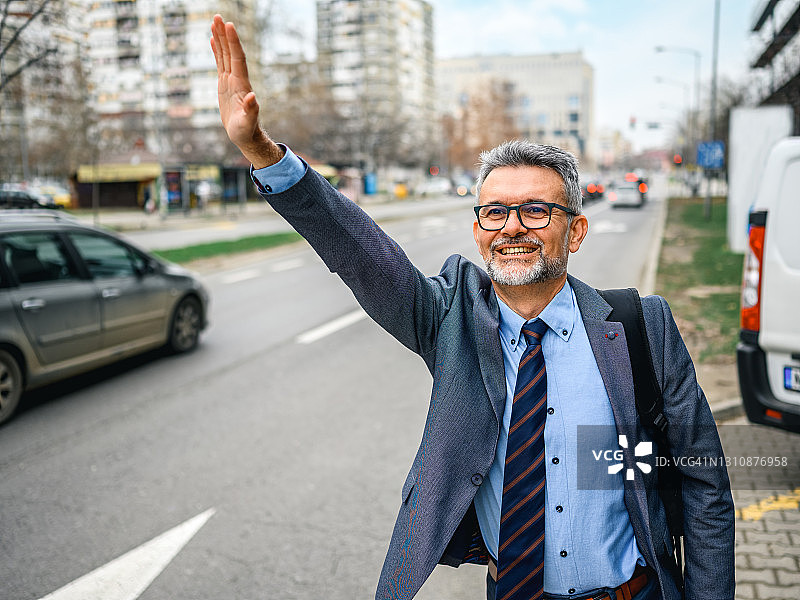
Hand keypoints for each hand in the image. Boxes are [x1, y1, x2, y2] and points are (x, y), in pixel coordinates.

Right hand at [210, 15, 282, 167]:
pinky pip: (220, 63)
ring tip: (214, 21)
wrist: (244, 135)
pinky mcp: (224, 84)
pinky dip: (216, 51)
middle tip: (218, 16)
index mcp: (242, 85)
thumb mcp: (248, 123)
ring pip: (225, 55)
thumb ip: (251, 110)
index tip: (229, 26)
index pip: (238, 59)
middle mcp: (237, 79)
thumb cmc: (246, 131)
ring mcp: (231, 80)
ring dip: (220, 38)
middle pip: (231, 52)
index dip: (233, 42)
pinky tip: (213, 40)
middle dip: (225, 34)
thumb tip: (252, 97)